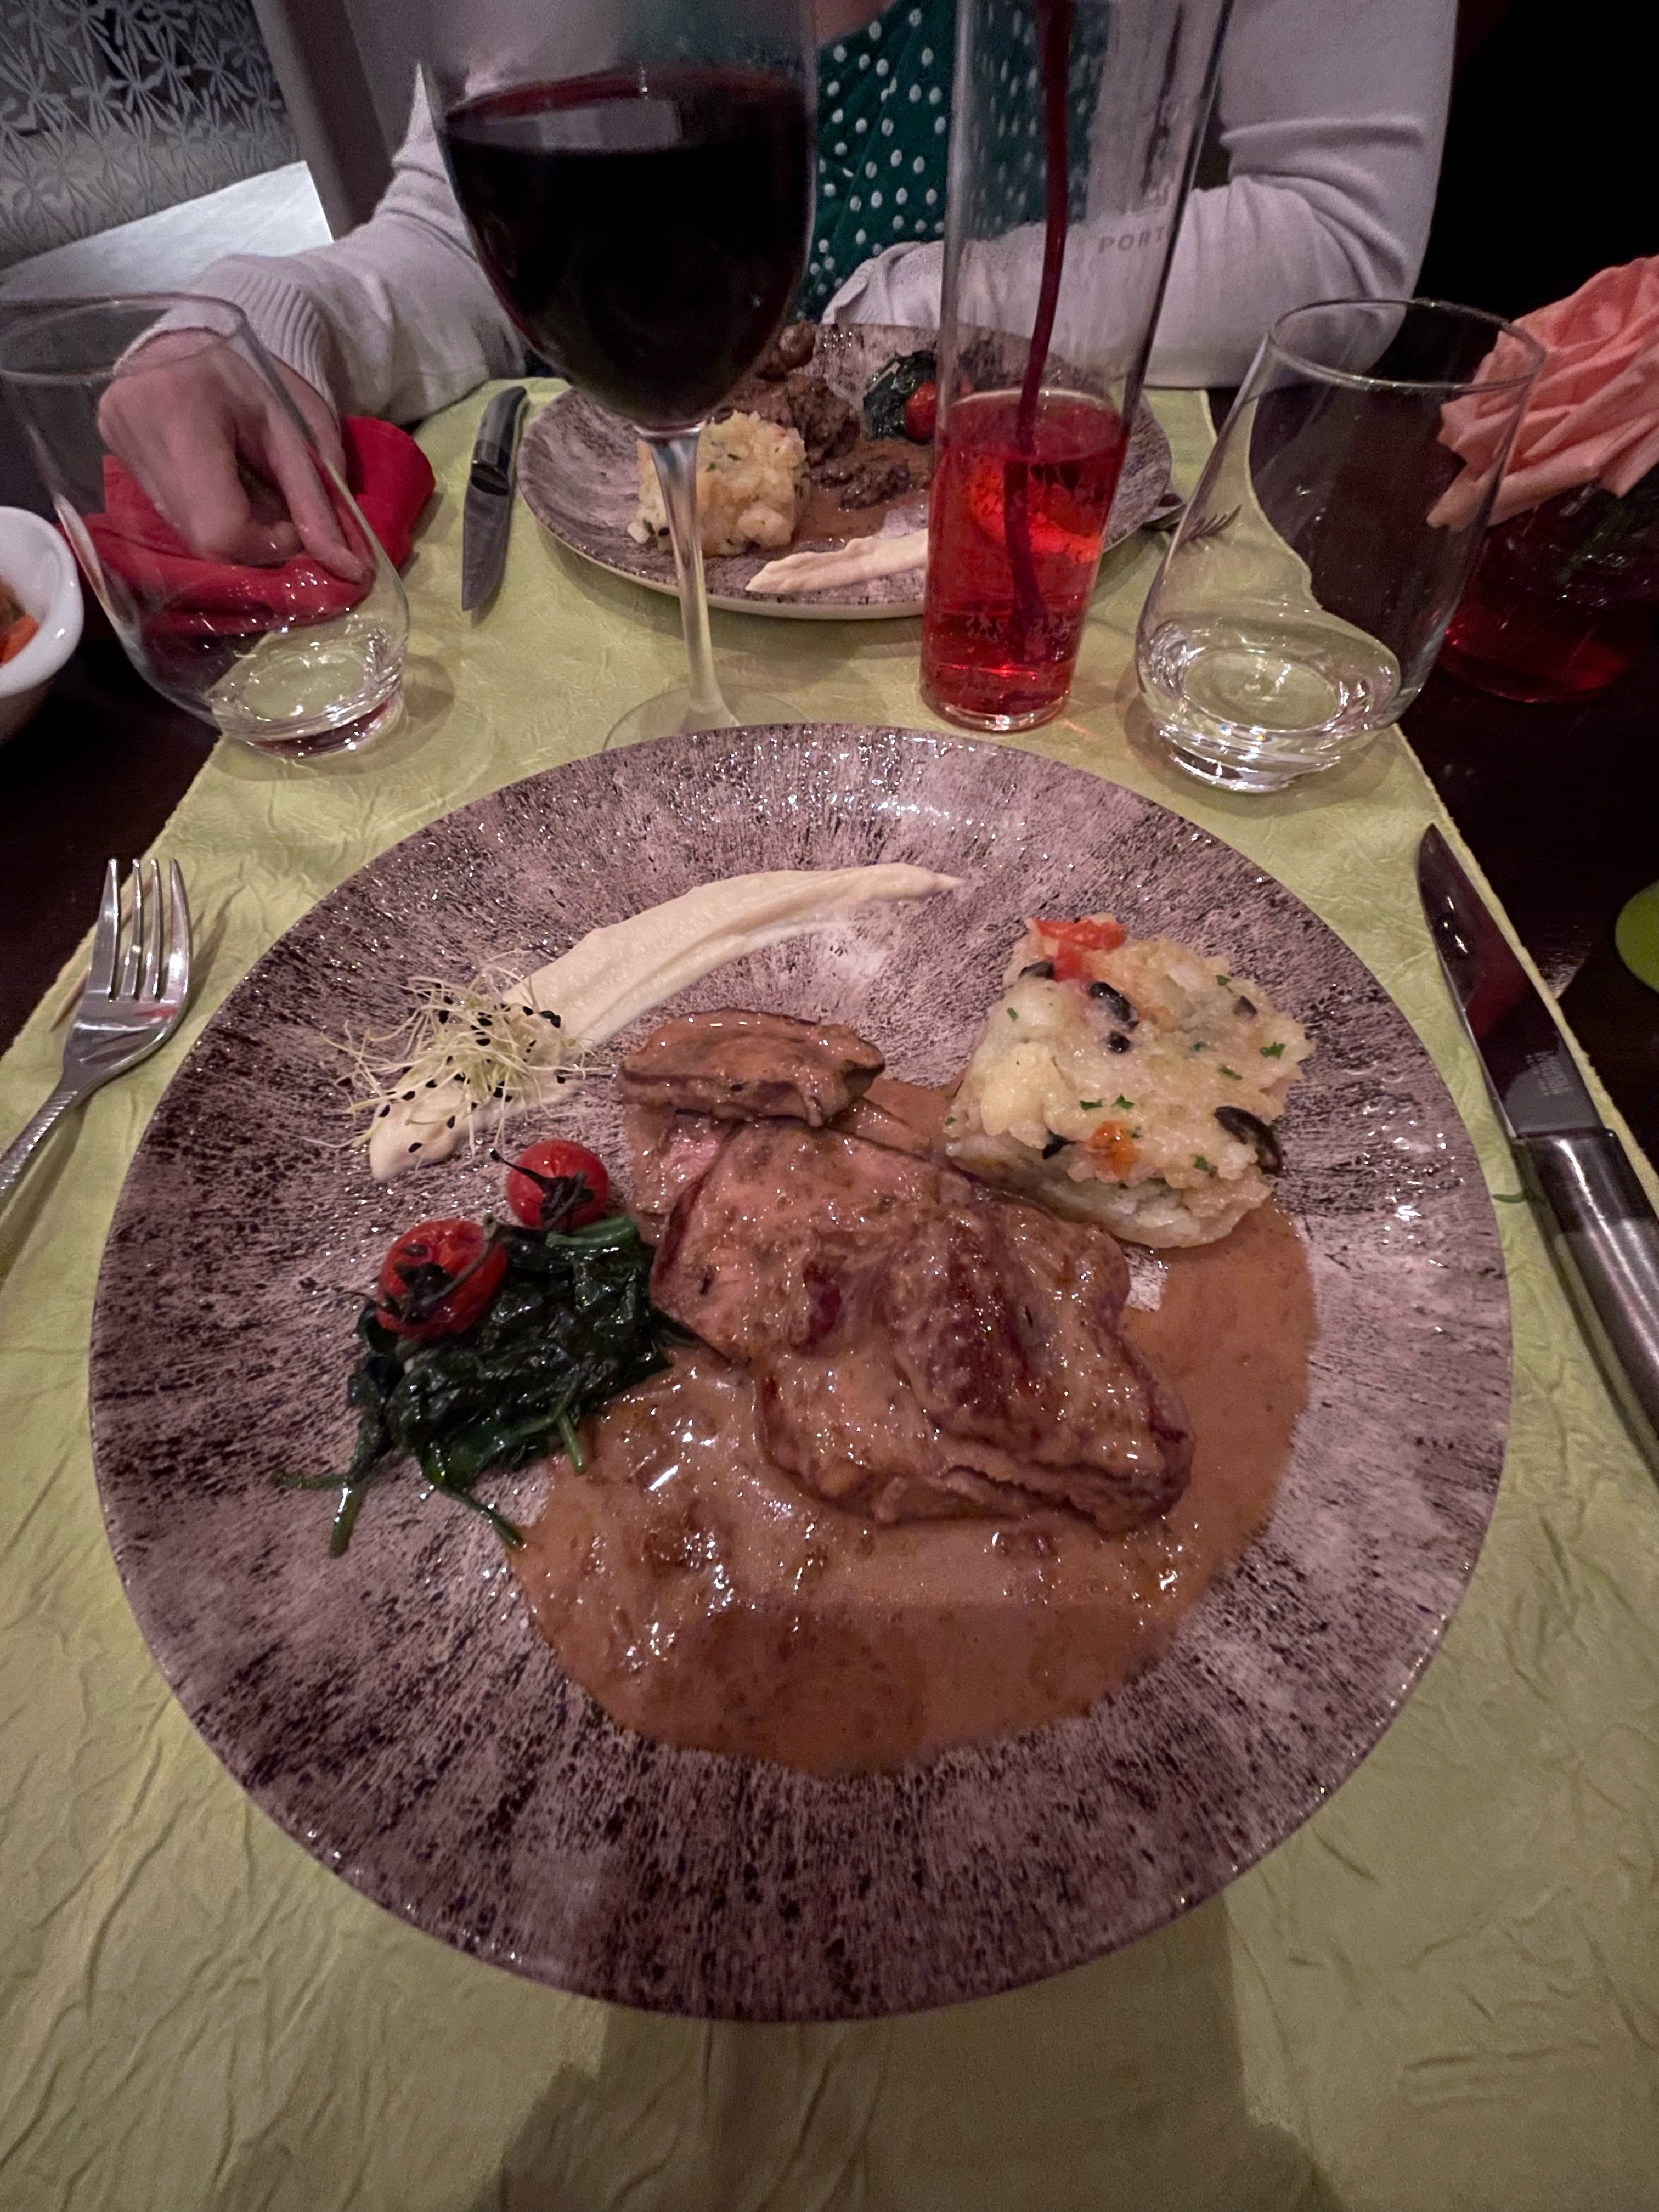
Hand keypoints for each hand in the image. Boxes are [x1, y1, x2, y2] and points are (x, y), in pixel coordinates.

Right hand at [98, 331, 370, 583]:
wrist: (201, 336)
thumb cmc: (257, 373)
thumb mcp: (296, 430)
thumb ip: (316, 502)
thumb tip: (349, 570)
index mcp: (179, 407)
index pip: (221, 528)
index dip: (267, 541)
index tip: (291, 519)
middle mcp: (131, 426)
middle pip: (203, 537)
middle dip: (253, 535)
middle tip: (272, 501)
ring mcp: (115, 440)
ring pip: (187, 531)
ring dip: (231, 525)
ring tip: (245, 483)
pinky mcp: (112, 450)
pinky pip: (171, 512)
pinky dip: (208, 511)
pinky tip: (218, 479)